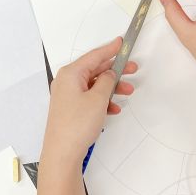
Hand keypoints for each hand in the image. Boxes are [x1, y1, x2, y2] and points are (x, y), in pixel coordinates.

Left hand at [42, 37, 136, 167]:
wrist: (62, 152)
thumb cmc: (77, 124)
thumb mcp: (98, 99)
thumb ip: (106, 82)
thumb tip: (109, 74)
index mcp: (70, 74)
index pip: (94, 56)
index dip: (110, 49)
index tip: (122, 42)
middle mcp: (66, 82)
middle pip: (95, 70)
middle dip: (115, 70)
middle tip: (133, 69)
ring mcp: (67, 95)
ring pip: (94, 85)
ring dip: (111, 88)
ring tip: (128, 92)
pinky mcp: (70, 108)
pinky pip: (90, 98)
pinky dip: (103, 101)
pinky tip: (114, 109)